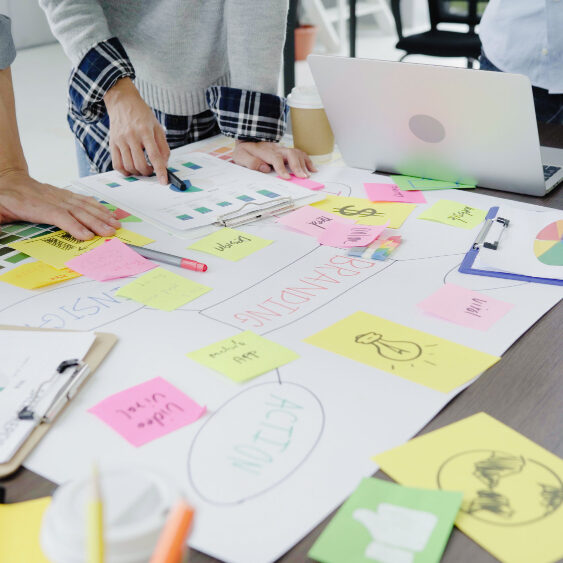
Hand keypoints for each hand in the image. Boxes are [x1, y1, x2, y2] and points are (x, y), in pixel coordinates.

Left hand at [0, 170, 120, 239]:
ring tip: (115, 224)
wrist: (6, 180)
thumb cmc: (3, 200)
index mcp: (34, 206)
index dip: (73, 225)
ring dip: (102, 215)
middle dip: (96, 222)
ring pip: (84, 205)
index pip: (58, 215)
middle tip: (110, 233)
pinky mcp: (63, 194)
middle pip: (77, 211)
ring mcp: (59, 195)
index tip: (87, 236)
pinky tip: (106, 212)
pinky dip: (97, 206)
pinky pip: (83, 200)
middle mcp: (51, 199)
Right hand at [104, 78, 169, 183]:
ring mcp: (120, 140)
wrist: (122, 101)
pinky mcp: (112, 143)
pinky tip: (131, 169)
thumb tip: (164, 164)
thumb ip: (163, 146)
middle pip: (140, 164)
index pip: (154, 156)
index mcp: (145, 131)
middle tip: (151, 169)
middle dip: (148, 172)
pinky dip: (125, 171)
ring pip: (128, 166)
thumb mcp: (157, 127)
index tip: (164, 181)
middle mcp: (131, 136)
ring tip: (142, 168)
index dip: (160, 170)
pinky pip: (117, 164)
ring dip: (137, 173)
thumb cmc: (142, 114)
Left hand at [233, 141, 316, 178]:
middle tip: (303, 177)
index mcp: (265, 151)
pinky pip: (299, 153)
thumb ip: (251, 162)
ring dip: (304, 164)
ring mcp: (282, 149)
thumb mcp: (241, 156)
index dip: (282, 168)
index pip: (275, 159)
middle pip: (290, 154)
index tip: (287, 178)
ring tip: (308, 175)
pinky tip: (312, 169)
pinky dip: (307, 161)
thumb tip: (265, 168)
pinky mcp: (286, 151)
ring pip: (297, 153)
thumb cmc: (244, 150)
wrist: (247, 139)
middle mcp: (276, 149)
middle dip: (297, 166)